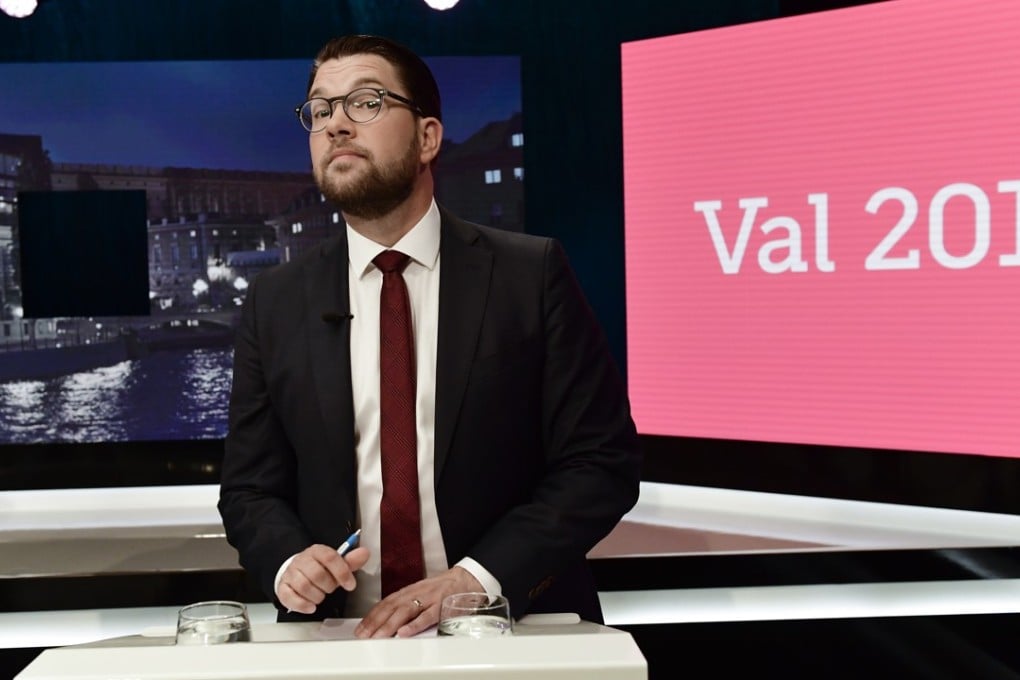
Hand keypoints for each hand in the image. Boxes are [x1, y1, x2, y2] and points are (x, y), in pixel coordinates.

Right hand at [277, 544, 369, 614]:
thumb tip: (364, 553)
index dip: (343, 573)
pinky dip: (302, 605)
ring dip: (317, 596)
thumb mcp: (336, 564)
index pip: (330, 558)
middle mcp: (302, 560)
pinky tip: (311, 606)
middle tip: (331, 589)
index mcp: (317, 551)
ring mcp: (291, 573)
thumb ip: (351, 561)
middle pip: (317, 574)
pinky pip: (290, 597)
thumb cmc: (319, 569)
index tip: (351, 585)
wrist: (297, 571)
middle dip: (328, 586)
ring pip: (304, 586)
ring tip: (321, 596)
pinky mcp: (283, 587)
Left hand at [355, 566, 482, 638]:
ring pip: (405, 611)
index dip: (372, 615)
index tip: (360, 628)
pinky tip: (404, 633)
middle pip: (392, 607)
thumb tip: (389, 620)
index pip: (386, 602)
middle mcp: (417, 593)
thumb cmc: (446, 589)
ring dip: (389, 625)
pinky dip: (414, 625)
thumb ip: (408, 605)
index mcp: (411, 591)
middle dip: (375, 622)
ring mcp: (429, 599)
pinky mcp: (442, 606)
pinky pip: (427, 616)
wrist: (468, 578)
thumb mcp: (423, 594)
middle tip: (363, 635)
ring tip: (377, 637)